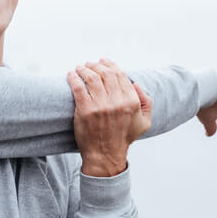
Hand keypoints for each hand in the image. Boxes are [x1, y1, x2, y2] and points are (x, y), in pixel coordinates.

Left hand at [67, 58, 152, 176]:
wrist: (105, 155)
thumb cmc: (123, 138)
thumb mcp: (144, 122)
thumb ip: (146, 102)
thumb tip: (136, 83)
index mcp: (131, 102)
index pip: (120, 74)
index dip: (110, 64)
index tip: (102, 61)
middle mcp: (117, 102)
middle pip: (106, 73)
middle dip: (96, 65)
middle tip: (89, 64)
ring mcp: (100, 105)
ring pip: (92, 77)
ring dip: (84, 69)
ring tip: (80, 68)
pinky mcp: (85, 110)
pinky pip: (78, 87)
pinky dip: (73, 78)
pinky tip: (71, 74)